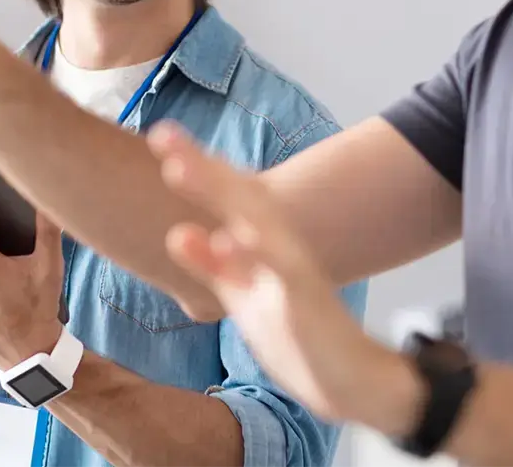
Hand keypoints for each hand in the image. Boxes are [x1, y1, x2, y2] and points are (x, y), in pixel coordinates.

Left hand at [146, 122, 423, 432]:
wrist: (351, 378)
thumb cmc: (295, 334)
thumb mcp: (243, 296)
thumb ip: (212, 265)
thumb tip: (177, 232)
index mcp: (262, 241)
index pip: (227, 196)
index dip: (196, 165)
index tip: (161, 134)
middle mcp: (278, 244)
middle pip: (237, 195)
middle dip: (200, 165)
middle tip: (162, 134)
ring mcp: (291, 268)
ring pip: (253, 220)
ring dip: (217, 192)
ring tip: (177, 168)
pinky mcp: (303, 298)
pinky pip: (278, 271)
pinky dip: (253, 252)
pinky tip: (228, 235)